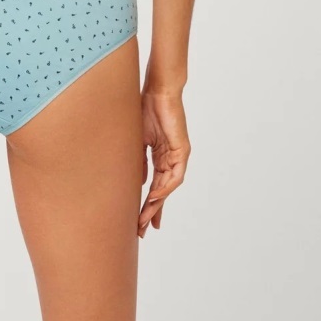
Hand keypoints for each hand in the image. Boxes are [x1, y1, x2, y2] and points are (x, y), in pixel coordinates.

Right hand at [138, 90, 190, 236]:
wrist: (159, 91)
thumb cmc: (146, 109)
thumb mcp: (138, 140)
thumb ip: (139, 161)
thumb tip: (138, 182)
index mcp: (159, 157)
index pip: (153, 186)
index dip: (146, 204)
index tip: (139, 221)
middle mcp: (170, 159)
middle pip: (161, 192)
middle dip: (152, 211)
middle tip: (142, 229)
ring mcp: (177, 156)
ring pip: (168, 188)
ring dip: (157, 204)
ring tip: (146, 218)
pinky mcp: (182, 151)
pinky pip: (175, 175)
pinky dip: (165, 188)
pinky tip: (154, 197)